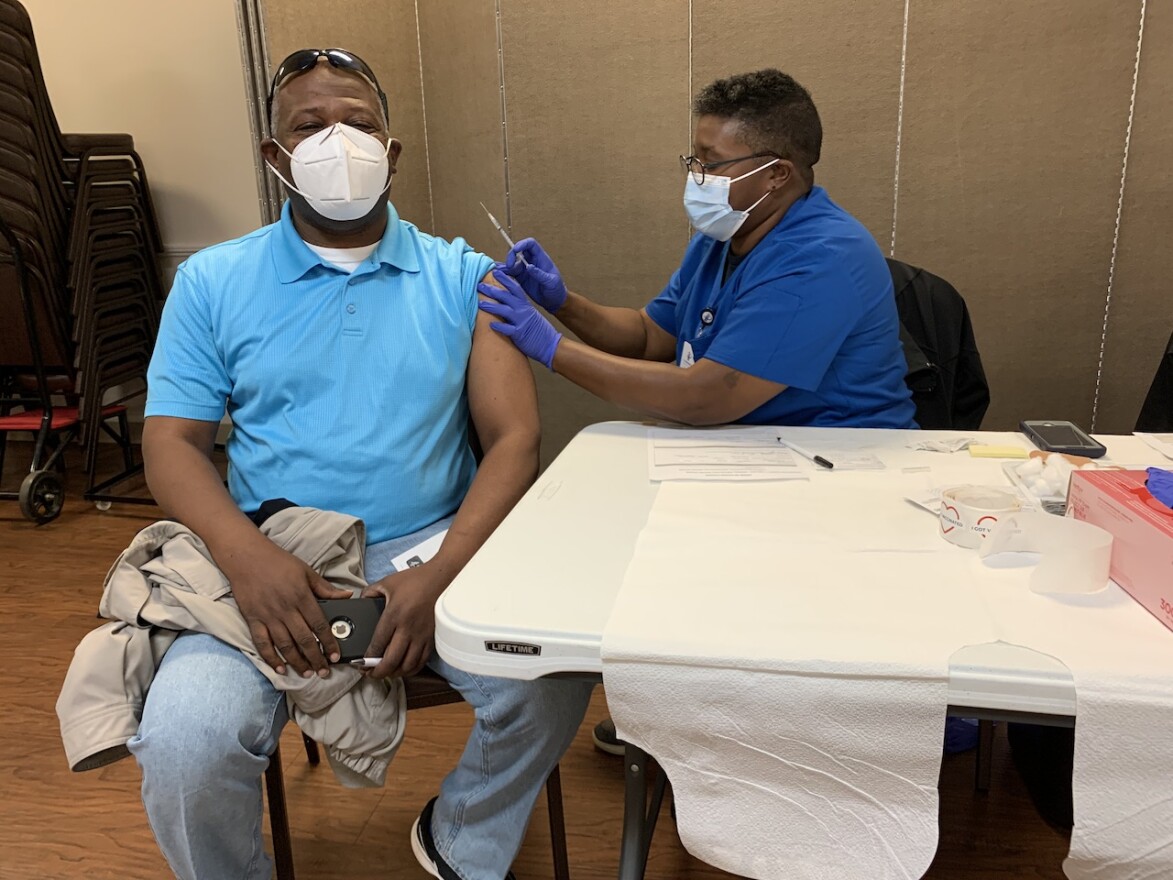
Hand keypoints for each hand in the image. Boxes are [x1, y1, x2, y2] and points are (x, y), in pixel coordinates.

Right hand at [228, 542, 352, 677]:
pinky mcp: (253, 619)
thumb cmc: (278, 562)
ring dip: (297, 662)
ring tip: (307, 673)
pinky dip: (270, 658)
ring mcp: (268, 616)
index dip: (329, 643)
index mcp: (302, 597)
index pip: (320, 625)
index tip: (336, 656)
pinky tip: (280, 668)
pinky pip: (262, 643)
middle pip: (304, 640)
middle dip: (316, 658)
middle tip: (324, 672)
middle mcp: (286, 609)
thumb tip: (347, 596)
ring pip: (285, 645)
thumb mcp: (306, 571)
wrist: (246, 556)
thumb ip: (326, 588)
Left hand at [361, 565, 445, 678]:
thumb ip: (369, 592)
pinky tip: (403, 668)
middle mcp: (408, 628)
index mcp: (394, 615)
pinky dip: (411, 669)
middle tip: (370, 673)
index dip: (367, 658)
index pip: (378, 644)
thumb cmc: (414, 580)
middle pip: (392, 660)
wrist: (440, 578)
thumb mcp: (387, 582)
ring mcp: (422, 635)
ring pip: (407, 665)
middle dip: (378, 672)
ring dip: (394, 673)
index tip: (360, 663)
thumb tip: (360, 601)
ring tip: (386, 673)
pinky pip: (421, 661)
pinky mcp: (432, 638)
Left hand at [478, 270, 562, 368]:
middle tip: (479, 285)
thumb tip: (506, 302)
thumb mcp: (530, 314)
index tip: (495, 271)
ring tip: (480, 303)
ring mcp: (521, 321)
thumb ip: (519, 307)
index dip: (505, 279)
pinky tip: (490, 325)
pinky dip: (499, 326)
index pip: (514, 288)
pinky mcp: (520, 334)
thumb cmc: (538, 330)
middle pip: (506, 296)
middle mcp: (523, 310)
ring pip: (504, 310)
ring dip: (491, 306)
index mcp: (525, 304)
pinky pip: (507, 329)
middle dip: (492, 290)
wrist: (550, 344)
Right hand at [501, 237, 566, 312]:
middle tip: (509, 266)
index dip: (522, 244)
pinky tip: (499, 277)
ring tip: (501, 273)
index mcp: (541, 258)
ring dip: (506, 266)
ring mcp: (525, 269)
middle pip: (518, 251)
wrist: (553, 301)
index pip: (531, 244)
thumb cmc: (556, 290)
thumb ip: (540, 274)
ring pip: (512, 262)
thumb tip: (529, 266)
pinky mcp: (520, 278)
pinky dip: (503, 273)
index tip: (515, 250)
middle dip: (511, 255)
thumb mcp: (551, 282)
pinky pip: (510, 273)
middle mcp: (532, 261)